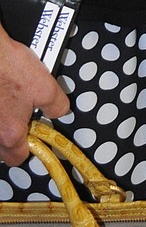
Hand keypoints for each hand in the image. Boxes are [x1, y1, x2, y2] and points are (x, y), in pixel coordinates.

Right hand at [0, 26, 69, 165]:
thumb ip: (57, 105)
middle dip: (15, 135)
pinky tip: (3, 92)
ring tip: (12, 99)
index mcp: (9, 133)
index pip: (18, 158)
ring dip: (3, 121)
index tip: (34, 136)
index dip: (29, 147)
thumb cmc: (8, 68)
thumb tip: (60, 111)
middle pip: (3, 148)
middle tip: (24, 116)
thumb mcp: (46, 86)